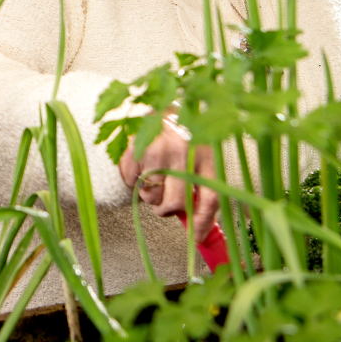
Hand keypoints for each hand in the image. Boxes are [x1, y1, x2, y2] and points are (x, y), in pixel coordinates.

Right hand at [118, 116, 219, 242]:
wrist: (161, 103)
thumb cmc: (184, 136)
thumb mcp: (201, 155)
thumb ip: (202, 187)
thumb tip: (199, 229)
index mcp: (207, 156)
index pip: (209, 199)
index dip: (202, 223)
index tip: (196, 238)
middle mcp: (184, 152)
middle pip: (177, 203)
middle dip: (167, 209)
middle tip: (163, 202)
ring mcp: (158, 150)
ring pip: (151, 196)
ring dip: (150, 194)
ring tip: (153, 177)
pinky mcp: (136, 147)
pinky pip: (131, 182)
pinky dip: (132, 181)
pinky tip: (140, 166)